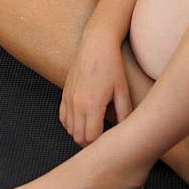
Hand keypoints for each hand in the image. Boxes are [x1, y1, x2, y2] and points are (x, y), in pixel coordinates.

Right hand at [60, 30, 131, 146]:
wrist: (96, 44)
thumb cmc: (111, 65)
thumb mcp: (122, 89)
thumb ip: (124, 111)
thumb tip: (126, 129)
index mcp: (92, 105)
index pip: (91, 138)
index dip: (100, 143)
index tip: (109, 139)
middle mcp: (77, 104)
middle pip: (78, 137)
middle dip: (90, 142)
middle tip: (102, 138)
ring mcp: (68, 99)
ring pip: (69, 130)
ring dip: (80, 133)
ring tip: (94, 128)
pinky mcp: (64, 94)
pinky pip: (63, 118)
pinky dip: (71, 124)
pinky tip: (83, 120)